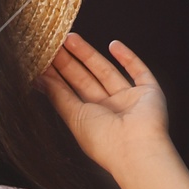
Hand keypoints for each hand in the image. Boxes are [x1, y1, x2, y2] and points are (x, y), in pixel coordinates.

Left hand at [38, 33, 169, 180]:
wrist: (135, 149)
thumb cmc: (104, 142)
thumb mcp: (74, 117)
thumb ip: (58, 96)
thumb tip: (40, 79)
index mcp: (91, 120)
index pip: (71, 92)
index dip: (58, 76)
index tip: (44, 59)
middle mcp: (109, 110)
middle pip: (86, 79)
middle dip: (70, 61)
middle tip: (55, 43)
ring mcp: (129, 101)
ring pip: (107, 71)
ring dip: (89, 55)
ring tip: (70, 39)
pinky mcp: (148, 93)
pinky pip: (139, 71)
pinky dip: (128, 57)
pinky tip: (113, 44)